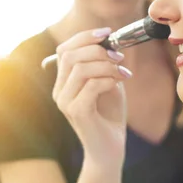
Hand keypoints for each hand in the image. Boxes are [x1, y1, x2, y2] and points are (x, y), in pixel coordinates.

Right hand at [52, 27, 130, 170]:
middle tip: (120, 57)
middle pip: (71, 55)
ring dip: (107, 65)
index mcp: (63, 81)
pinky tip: (119, 84)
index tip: (107, 33)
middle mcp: (59, 90)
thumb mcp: (107, 82)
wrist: (110, 149)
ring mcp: (65, 102)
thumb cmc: (109, 115)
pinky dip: (108, 79)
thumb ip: (103, 63)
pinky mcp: (76, 112)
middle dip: (98, 50)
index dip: (84, 37)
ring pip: (81, 68)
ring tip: (123, 72)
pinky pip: (91, 85)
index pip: (65, 50)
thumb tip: (109, 40)